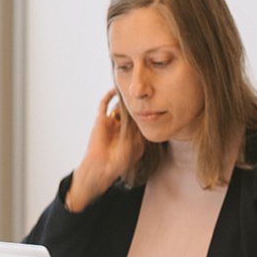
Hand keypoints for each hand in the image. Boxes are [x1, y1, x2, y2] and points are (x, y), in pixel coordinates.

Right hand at [66, 89, 142, 211]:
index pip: (139, 119)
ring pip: (117, 106)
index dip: (146, 112)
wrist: (102, 167)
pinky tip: (116, 89)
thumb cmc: (120, 161)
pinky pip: (103, 105)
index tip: (156, 103)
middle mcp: (120, 127)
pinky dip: (109, 96)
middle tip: (144, 94)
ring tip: (132, 91)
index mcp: (130, 134)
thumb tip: (146, 116)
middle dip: (136, 104)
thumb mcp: (137, 146)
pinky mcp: (100, 120)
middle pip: (129, 111)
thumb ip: (141, 131)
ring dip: (124, 100)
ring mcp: (110, 123)